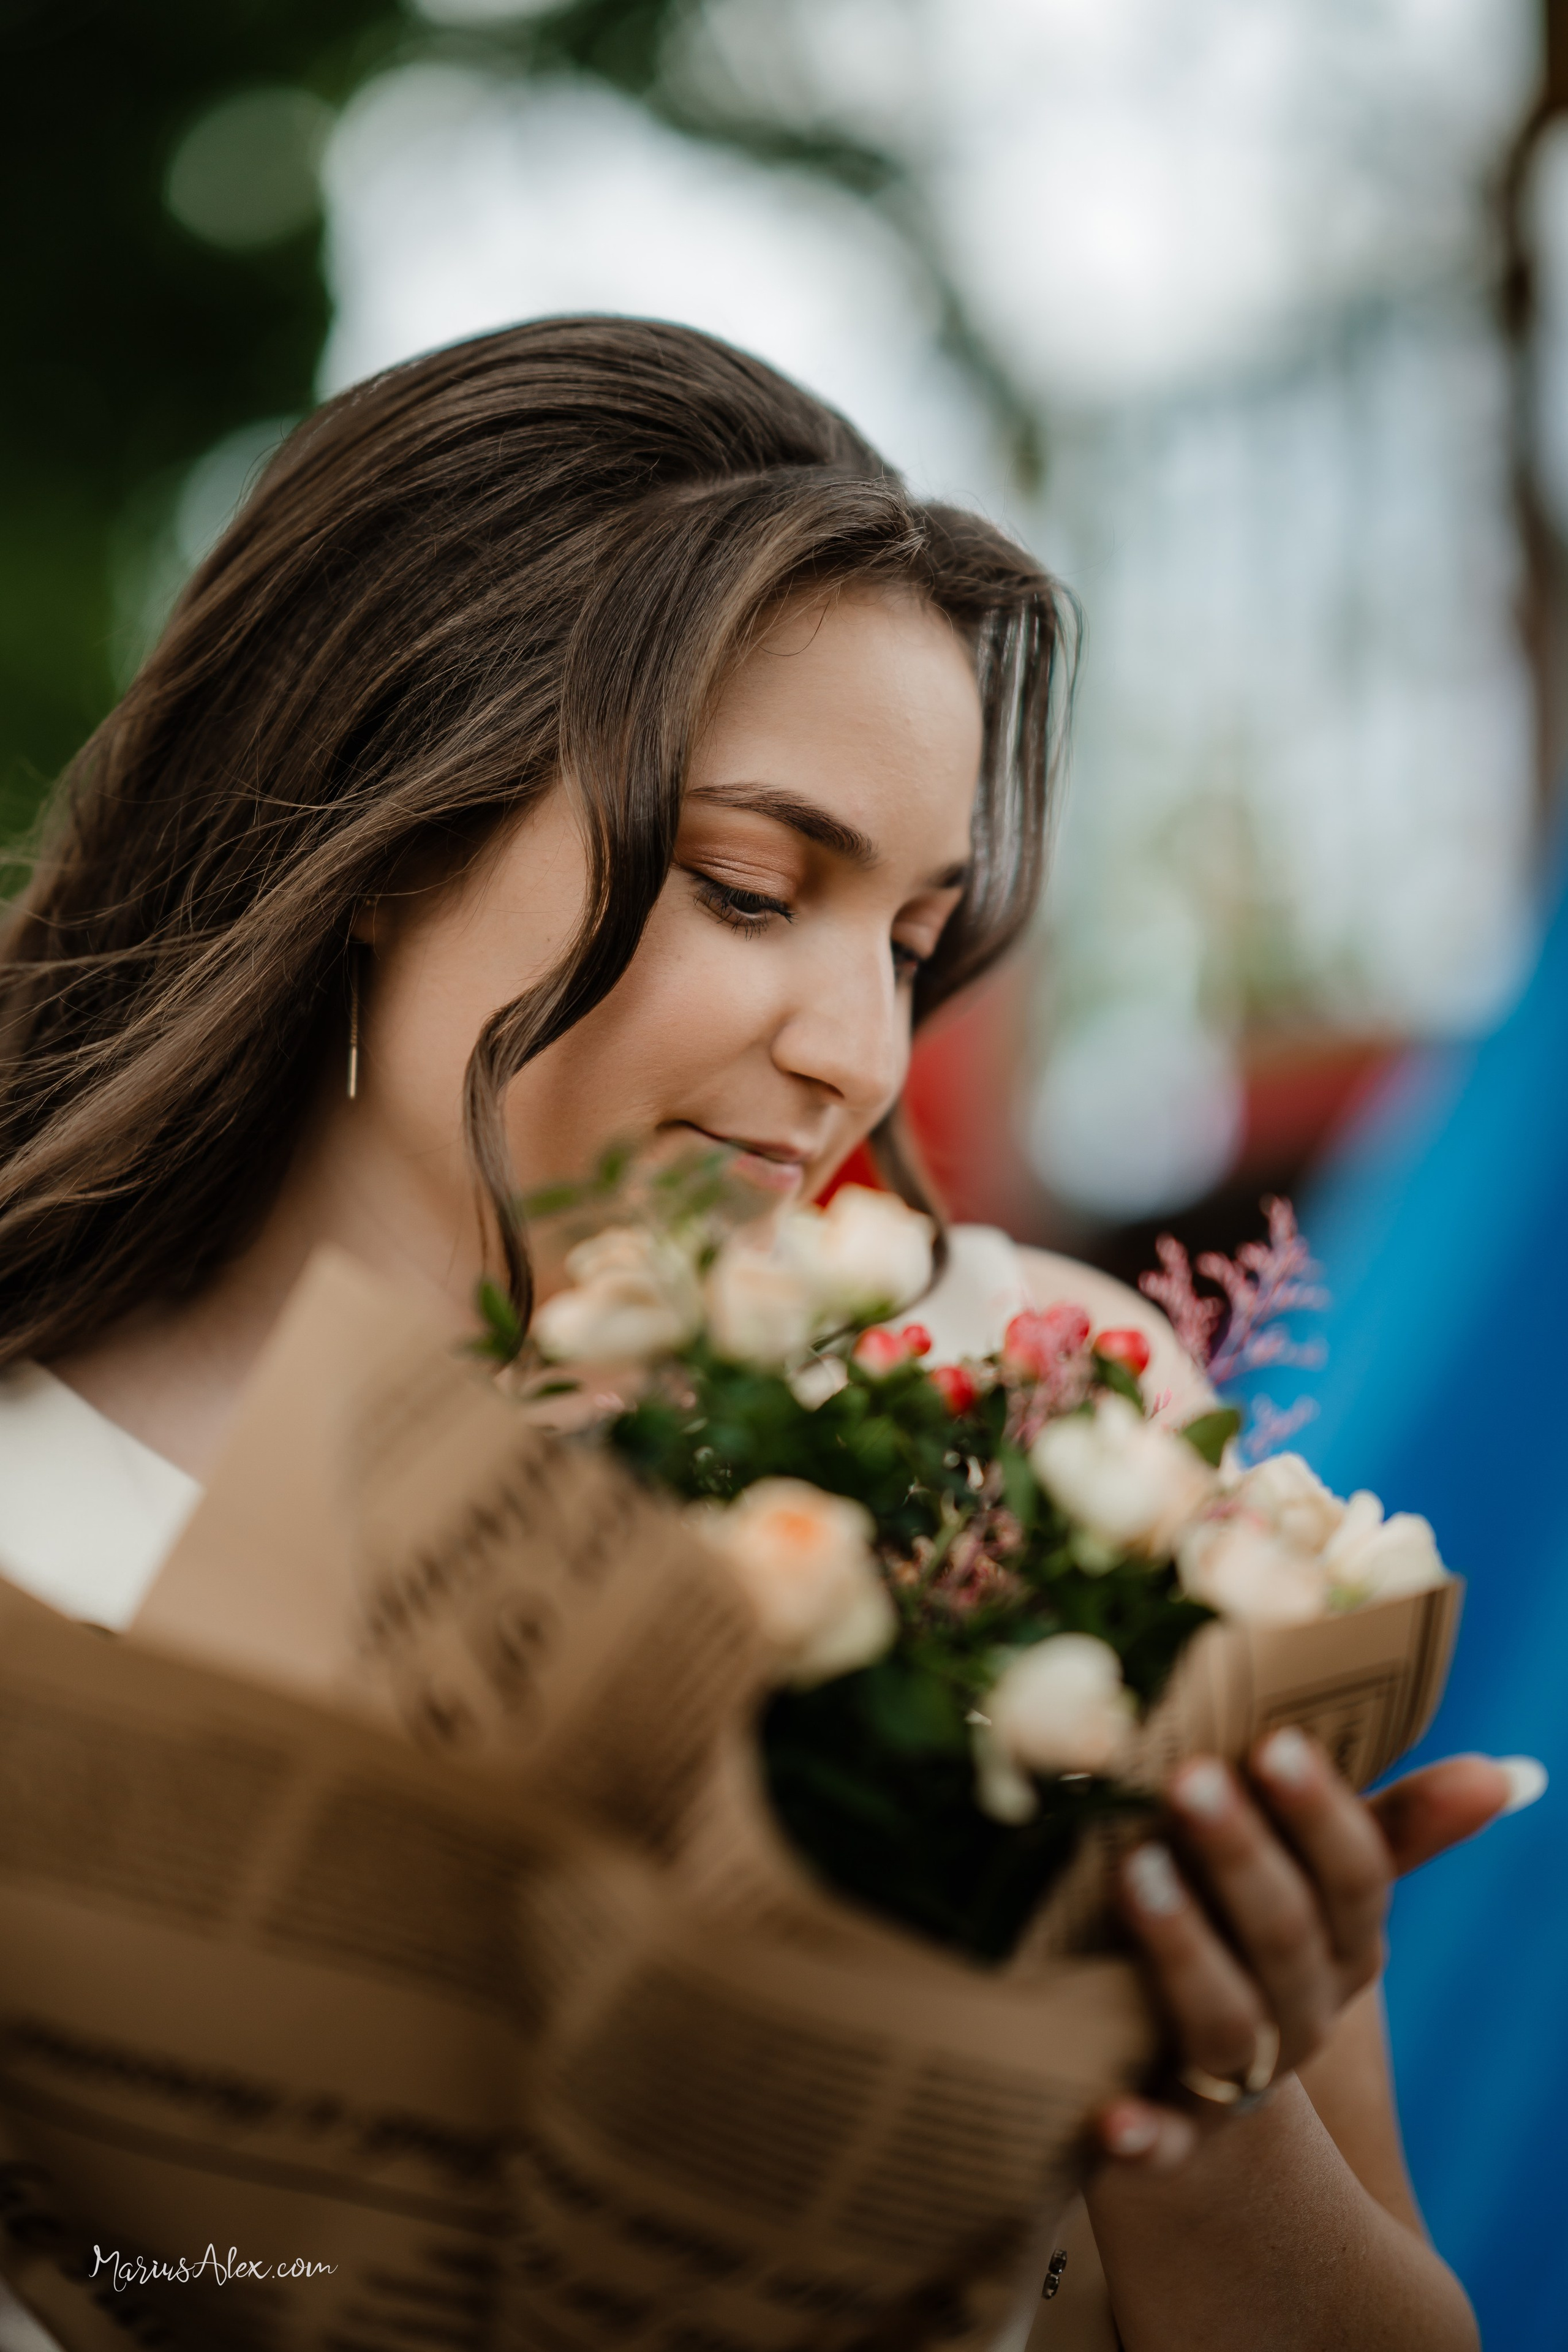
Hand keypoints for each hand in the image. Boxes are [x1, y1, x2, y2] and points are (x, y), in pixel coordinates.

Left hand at [1095, 1739, 1525, 2171]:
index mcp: (1345, 1945)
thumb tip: (1508, 1774)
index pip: (1355, 1877)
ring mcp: (1238, 2077)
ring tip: (1134, 1869)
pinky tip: (1113, 2121)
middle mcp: (1303, 2012)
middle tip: (1190, 1777)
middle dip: (1240, 1853)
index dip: (1319, 1812)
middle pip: (1285, 1935)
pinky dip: (1145, 2137)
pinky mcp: (1175, 2133)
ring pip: (1225, 2020)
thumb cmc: (1255, 1933)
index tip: (1276, 1742)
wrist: (1201, 2081)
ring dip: (1184, 1950)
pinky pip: (1167, 2145)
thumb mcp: (1319, 1880)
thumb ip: (1393, 1825)